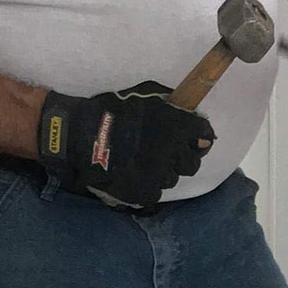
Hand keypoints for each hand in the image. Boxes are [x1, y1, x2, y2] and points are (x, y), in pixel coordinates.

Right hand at [37, 82, 213, 211]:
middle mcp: (174, 152)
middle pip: (192, 163)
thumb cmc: (112, 110)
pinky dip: (147, 186)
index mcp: (177, 126)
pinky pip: (155, 192)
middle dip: (181, 158)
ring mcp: (160, 175)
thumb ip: (171, 105)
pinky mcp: (146, 192)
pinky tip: (133, 175)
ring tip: (142, 163)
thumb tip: (189, 113)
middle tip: (164, 153)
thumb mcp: (146, 95)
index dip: (199, 137)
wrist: (83, 135)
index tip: (192, 139)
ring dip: (162, 172)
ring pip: (172, 179)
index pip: (204, 134)